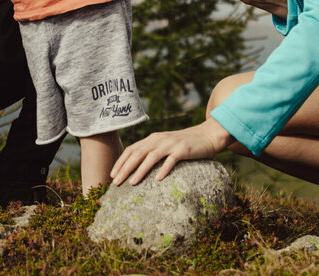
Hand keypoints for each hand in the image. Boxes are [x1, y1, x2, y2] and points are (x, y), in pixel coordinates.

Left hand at [110, 119, 232, 185]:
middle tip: (115, 182)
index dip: (120, 161)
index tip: (112, 175)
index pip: (131, 149)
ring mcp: (171, 144)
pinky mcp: (183, 149)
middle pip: (137, 153)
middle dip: (125, 168)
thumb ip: (153, 152)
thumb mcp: (165, 146)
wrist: (207, 135)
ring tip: (132, 183)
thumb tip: (136, 168)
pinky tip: (158, 180)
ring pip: (151, 157)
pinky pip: (171, 160)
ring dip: (140, 170)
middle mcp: (159, 139)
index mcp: (152, 139)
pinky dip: (163, 169)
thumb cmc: (185, 145)